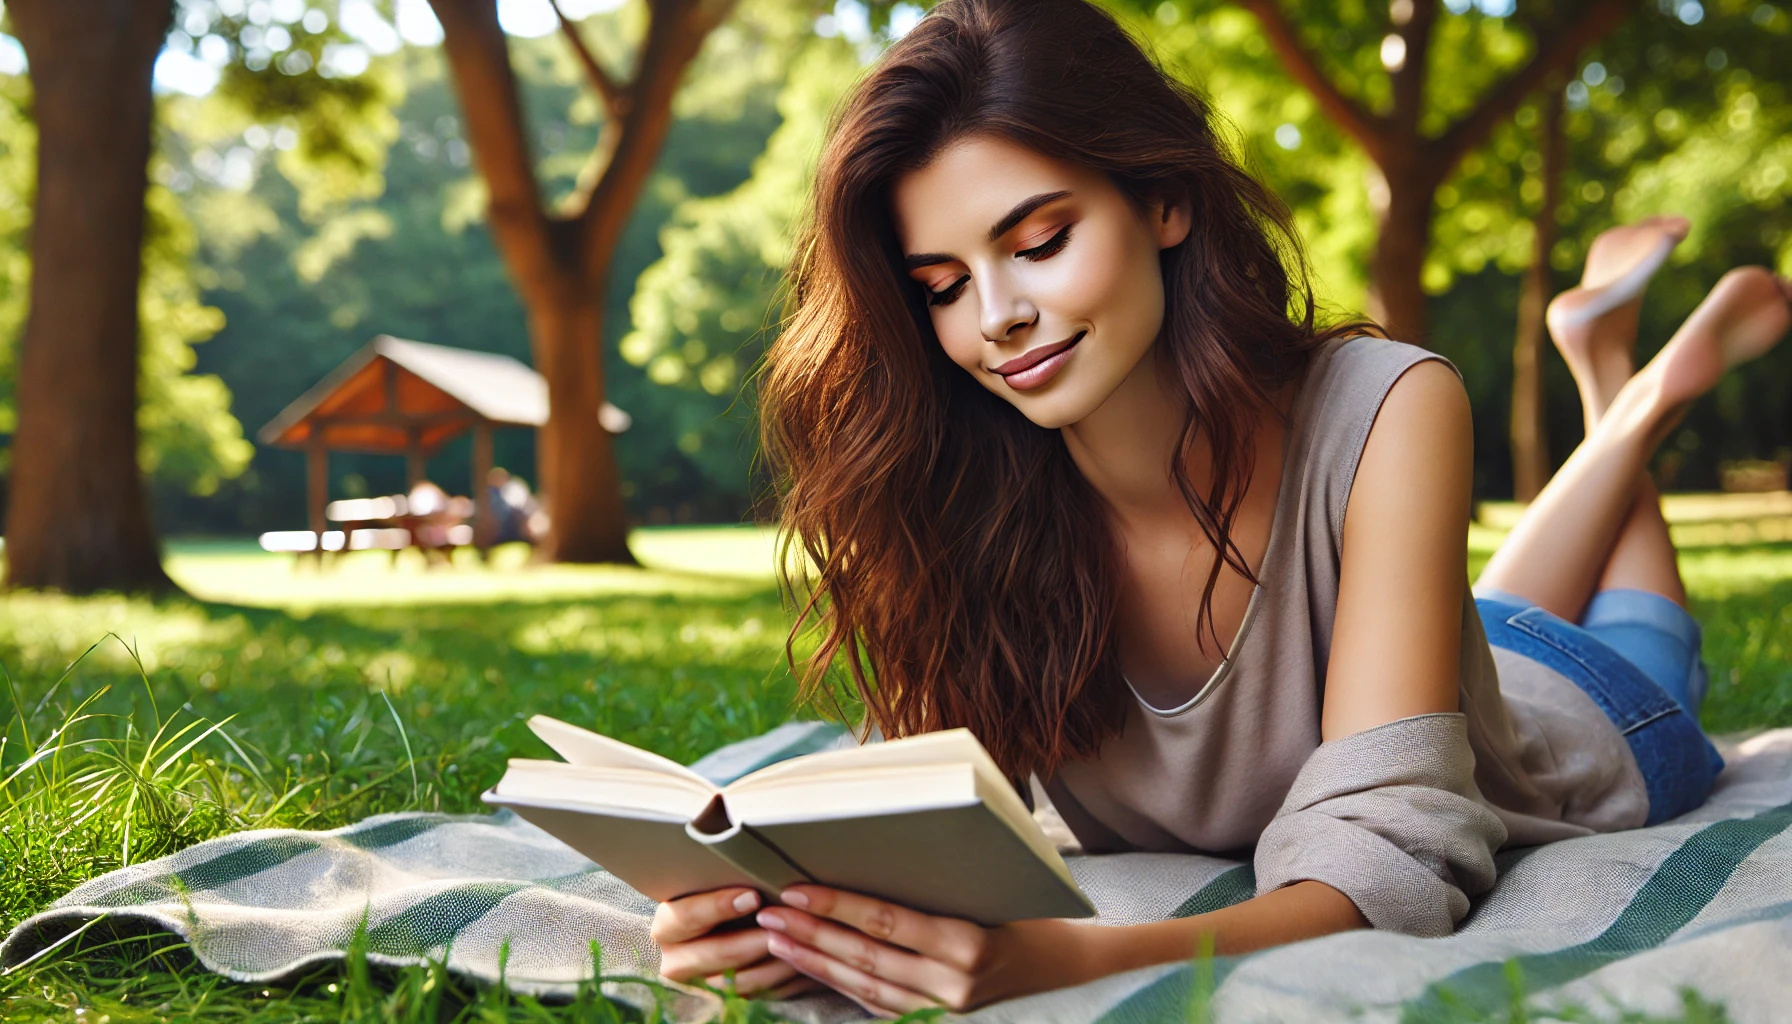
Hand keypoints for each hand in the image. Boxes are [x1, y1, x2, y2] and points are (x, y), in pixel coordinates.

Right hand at [650, 887, 823, 998]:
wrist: (711, 938)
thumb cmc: (715, 900)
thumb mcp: (706, 889)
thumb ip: (718, 875)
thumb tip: (738, 845)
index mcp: (667, 928)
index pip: (684, 918)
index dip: (717, 906)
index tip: (752, 896)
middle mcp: (676, 961)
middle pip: (716, 954)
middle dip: (753, 940)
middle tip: (782, 925)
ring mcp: (701, 986)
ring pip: (739, 982)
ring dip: (774, 963)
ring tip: (801, 942)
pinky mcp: (727, 1001)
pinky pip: (756, 997)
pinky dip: (782, 981)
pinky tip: (803, 962)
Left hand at [756, 885, 1091, 1016]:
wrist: (1066, 968)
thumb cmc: (1027, 911)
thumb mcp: (990, 889)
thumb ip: (935, 881)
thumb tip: (869, 846)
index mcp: (970, 943)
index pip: (888, 922)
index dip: (837, 907)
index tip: (796, 889)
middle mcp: (955, 983)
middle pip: (867, 957)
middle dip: (811, 934)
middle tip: (767, 911)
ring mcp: (945, 1008)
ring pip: (864, 986)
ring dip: (814, 962)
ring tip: (773, 938)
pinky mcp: (938, 1020)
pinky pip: (877, 1004)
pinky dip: (838, 984)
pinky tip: (808, 964)